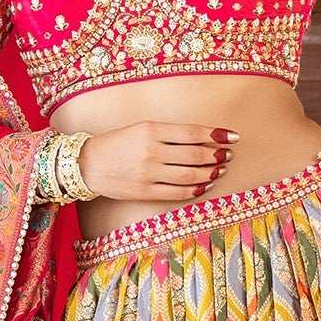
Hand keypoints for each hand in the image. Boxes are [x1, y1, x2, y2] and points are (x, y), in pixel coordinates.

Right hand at [79, 119, 235, 206]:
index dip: (216, 135)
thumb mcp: (141, 128)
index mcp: (151, 129)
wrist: (88, 164)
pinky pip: (177, 193)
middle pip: (195, 155)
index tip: (232, 136)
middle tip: (228, 154)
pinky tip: (204, 185)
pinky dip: (195, 189)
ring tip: (220, 169)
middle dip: (217, 155)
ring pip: (190, 175)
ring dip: (210, 172)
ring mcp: (148, 173)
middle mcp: (151, 151)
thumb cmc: (117, 143)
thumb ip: (169, 133)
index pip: (193, 132)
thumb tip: (202, 138)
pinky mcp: (145, 192)